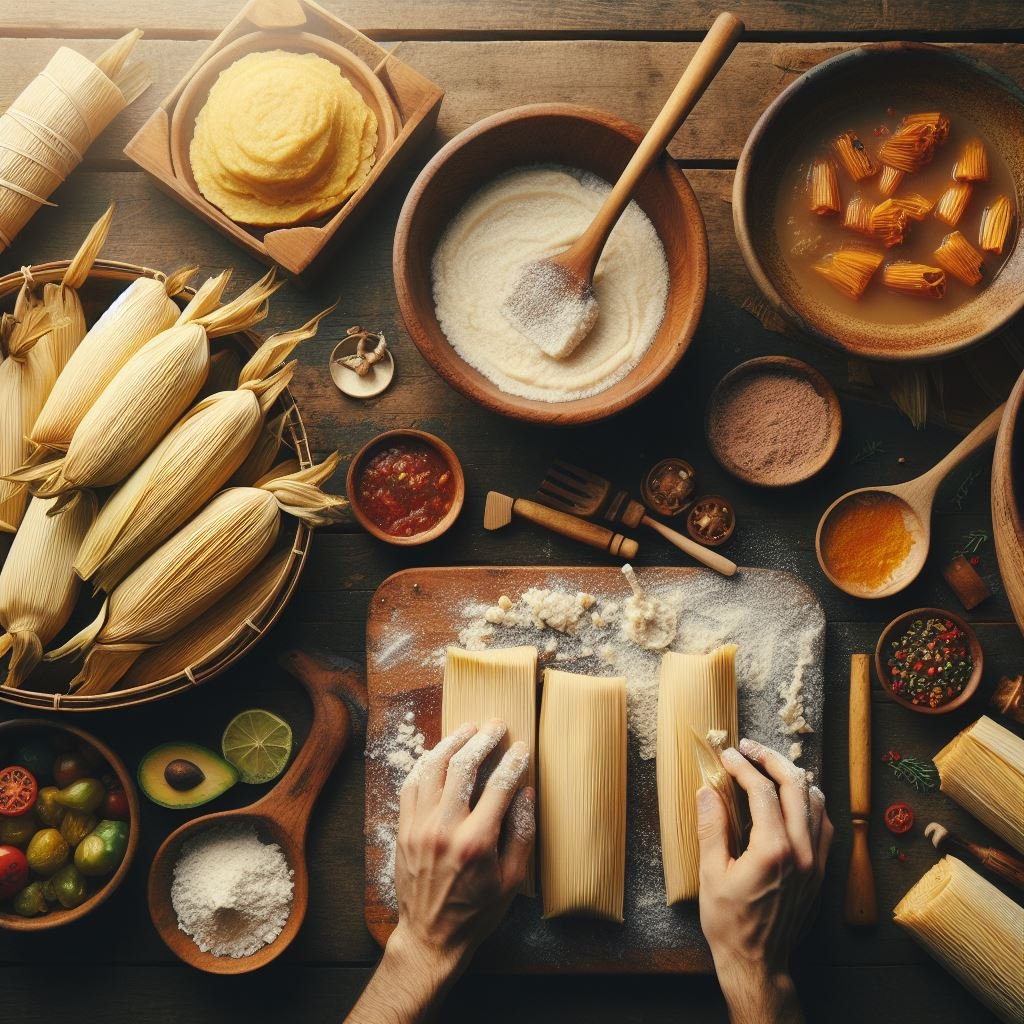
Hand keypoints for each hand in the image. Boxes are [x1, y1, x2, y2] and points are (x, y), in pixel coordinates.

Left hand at [346, 719, 533, 1023]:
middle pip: (464, 766)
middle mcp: (444, 828)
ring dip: (453, 742)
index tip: (522, 748)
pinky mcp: (403, 828)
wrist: (430, 936)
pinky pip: (412, 783)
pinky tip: (439, 752)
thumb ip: (522, 833)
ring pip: (433, 767)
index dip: (513, 762)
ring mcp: (419, 826)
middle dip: (484, 740)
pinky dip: (426, 762)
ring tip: (469, 729)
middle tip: (496, 725)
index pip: (499, 786)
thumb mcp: (512, 881)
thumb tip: (526, 792)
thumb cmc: (476, 912)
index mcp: (476, 842)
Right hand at [697, 738, 832, 1023]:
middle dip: (771, 760)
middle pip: (796, 786)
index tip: (727, 755)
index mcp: (773, 850)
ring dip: (793, 777)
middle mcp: (802, 852)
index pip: (762, 791)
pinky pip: (824, 824)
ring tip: (770, 766)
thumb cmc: (729, 922)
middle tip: (749, 748)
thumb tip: (707, 790)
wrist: (757, 963)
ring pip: (816, 801)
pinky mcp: (820, 871)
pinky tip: (794, 797)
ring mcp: (815, 862)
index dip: (743, 766)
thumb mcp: (711, 874)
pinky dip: (810, 802)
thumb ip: (712, 827)